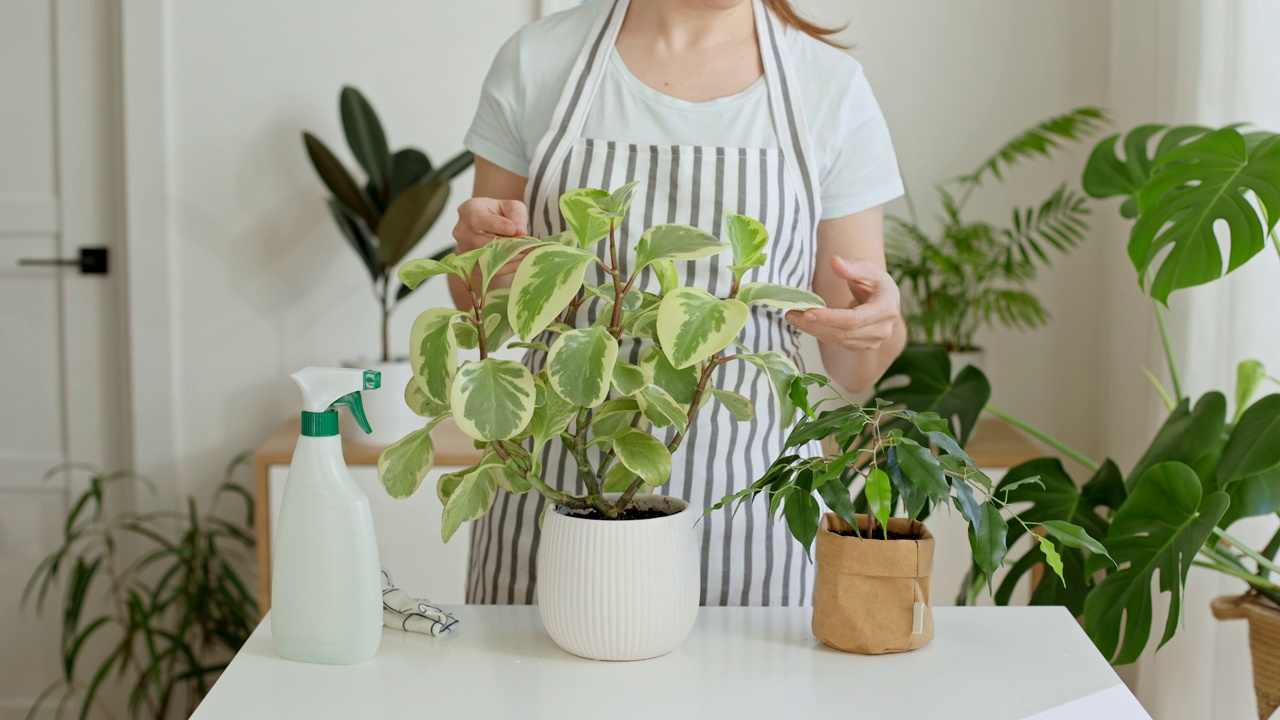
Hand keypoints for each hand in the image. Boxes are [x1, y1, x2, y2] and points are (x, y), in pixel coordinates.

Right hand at [453, 197, 530, 279]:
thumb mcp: (512, 207)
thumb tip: (520, 232)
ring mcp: (463, 250)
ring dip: (509, 258)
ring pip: (485, 258)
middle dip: (507, 245)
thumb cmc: (501, 214)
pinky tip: (522, 262)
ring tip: (528, 254)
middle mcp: (461, 231)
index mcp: (468, 210)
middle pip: (480, 242)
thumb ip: (517, 216)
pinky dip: (508, 267)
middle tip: (529, 246)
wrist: (491, 227)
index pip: (477, 219)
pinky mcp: (470, 266)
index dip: (496, 225)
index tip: (514, 230)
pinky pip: (489, 270)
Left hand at [785, 256, 900, 350]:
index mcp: (886, 309)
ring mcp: (873, 341)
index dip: (829, 318)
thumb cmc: (875, 281)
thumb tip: (834, 261)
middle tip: (790, 314)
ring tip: (793, 317)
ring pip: (838, 340)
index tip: (807, 312)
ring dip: (813, 330)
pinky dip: (819, 333)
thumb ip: (851, 267)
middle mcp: (882, 329)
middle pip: (843, 333)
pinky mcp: (863, 346)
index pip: (853, 320)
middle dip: (814, 325)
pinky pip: (838, 342)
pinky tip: (806, 323)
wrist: (885, 299)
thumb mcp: (867, 269)